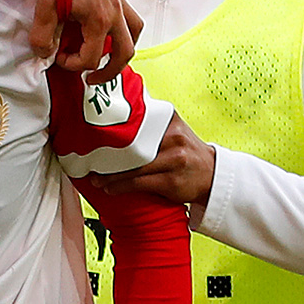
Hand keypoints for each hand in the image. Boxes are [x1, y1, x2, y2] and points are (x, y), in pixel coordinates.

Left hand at [28, 0, 141, 77]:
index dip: (74, 65)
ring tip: (106, 53)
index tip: (59, 58)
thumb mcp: (46, 7)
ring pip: (134, 31)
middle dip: (110, 70)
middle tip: (92, 78)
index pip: (93, 58)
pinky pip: (128, 14)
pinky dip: (119, 26)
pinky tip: (100, 25)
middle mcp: (115, 11)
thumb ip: (43, 36)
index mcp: (100, 20)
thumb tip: (44, 53)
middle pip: (125, 52)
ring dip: (122, 46)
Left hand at [97, 112, 217, 207]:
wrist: (212, 175)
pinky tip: (110, 189)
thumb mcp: (172, 129)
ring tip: (96, 178)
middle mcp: (173, 137)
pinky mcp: (172, 180)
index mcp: (169, 119)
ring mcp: (174, 159)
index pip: (135, 122)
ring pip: (133, 167)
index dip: (112, 131)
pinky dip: (121, 187)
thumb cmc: (186, 153)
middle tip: (91, 161)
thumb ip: (150, 122)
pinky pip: (139, 183)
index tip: (93, 137)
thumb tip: (116, 114)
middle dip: (108, 156)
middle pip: (131, 145)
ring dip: (110, 175)